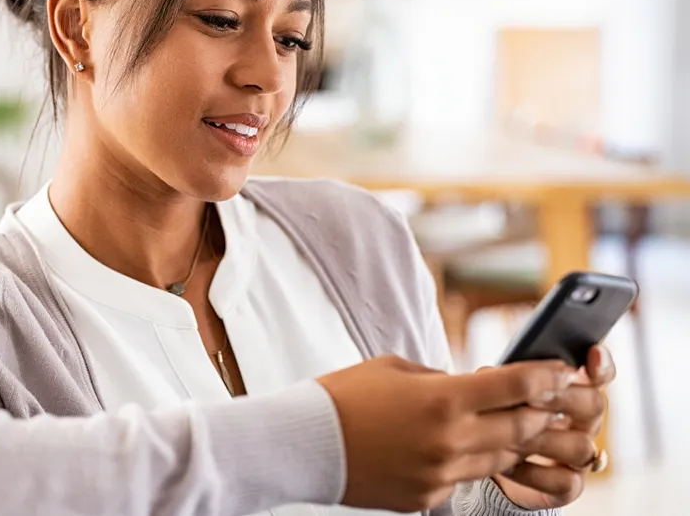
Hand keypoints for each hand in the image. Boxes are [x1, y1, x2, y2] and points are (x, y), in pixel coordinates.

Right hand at [317, 355, 574, 512]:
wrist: (306, 443)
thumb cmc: (345, 397)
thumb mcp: (396, 369)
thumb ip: (440, 379)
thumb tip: (469, 387)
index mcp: (443, 399)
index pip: (516, 386)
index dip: (546, 376)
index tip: (560, 371)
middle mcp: (451, 440)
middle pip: (521, 427)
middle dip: (540, 411)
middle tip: (548, 400)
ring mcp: (441, 473)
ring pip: (499, 459)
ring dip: (509, 440)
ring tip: (506, 423)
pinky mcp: (427, 496)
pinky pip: (463, 479)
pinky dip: (468, 463)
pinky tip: (450, 448)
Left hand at [493, 345, 616, 509]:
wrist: (482, 461)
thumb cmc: (492, 415)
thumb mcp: (496, 391)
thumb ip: (505, 379)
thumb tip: (491, 374)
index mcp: (571, 391)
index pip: (599, 375)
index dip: (600, 365)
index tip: (592, 352)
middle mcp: (583, 422)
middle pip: (595, 405)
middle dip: (562, 398)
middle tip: (532, 395)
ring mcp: (577, 456)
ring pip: (582, 446)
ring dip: (543, 438)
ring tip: (510, 434)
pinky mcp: (566, 486)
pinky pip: (565, 481)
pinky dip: (535, 472)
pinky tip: (508, 464)